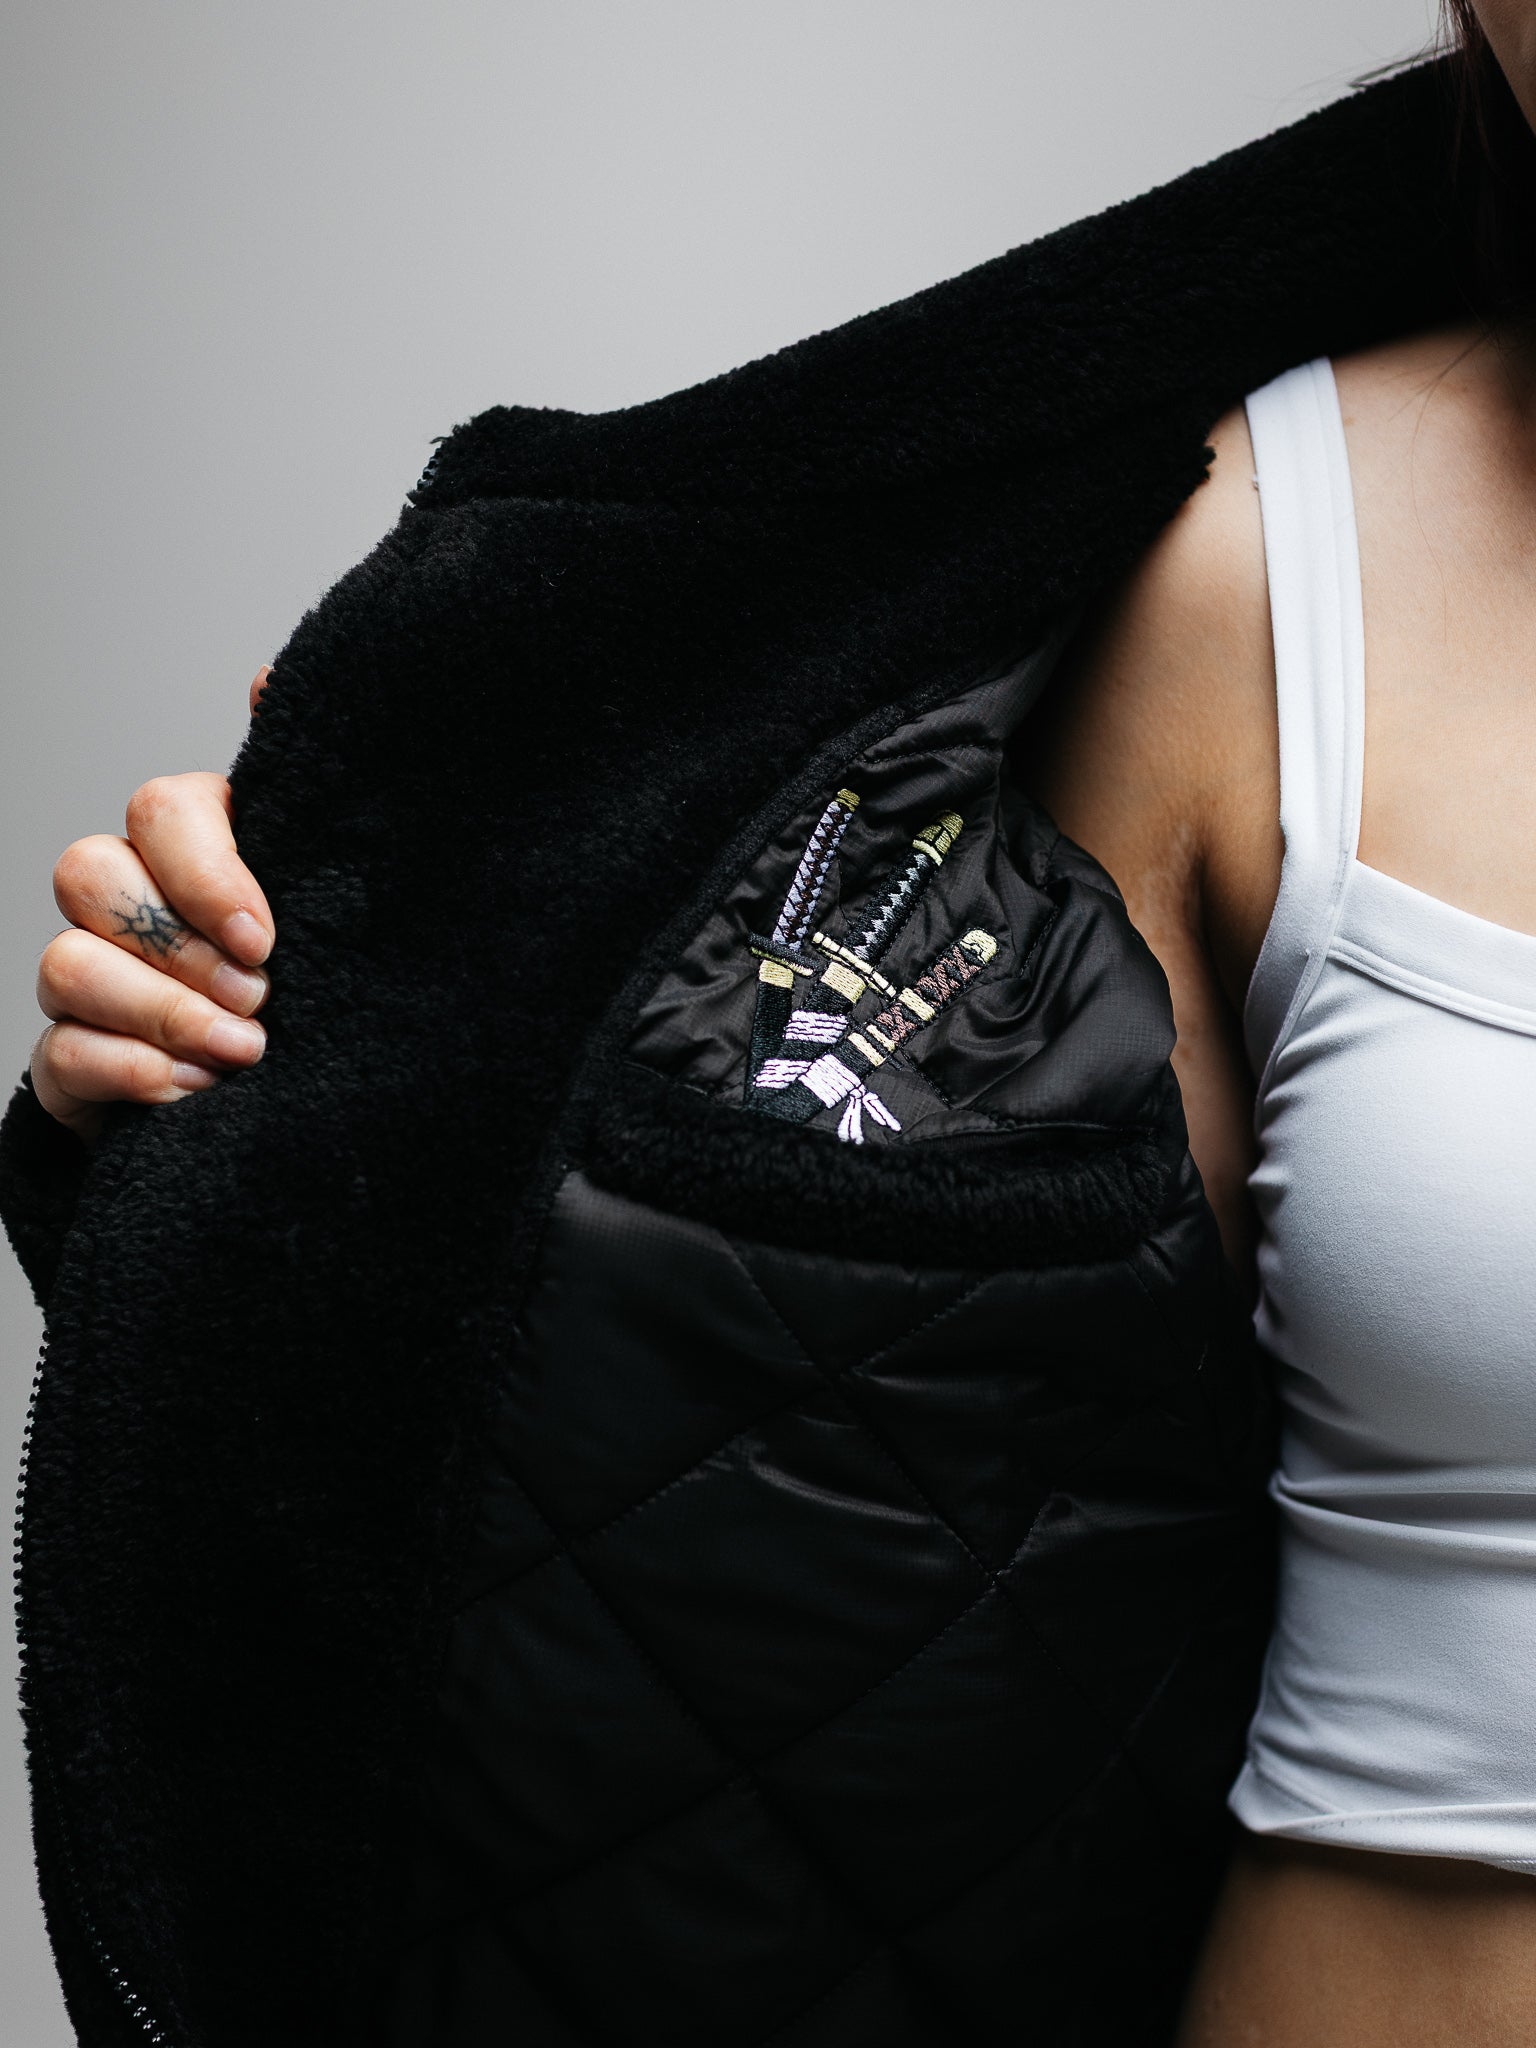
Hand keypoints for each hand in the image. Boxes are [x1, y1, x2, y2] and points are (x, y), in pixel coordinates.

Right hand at [30, 667, 276, 1145]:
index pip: (159, 809)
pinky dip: (130, 1073)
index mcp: (194, 845)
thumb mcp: (335, 882)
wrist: (321, 1090)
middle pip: (87, 874)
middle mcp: (128, 901)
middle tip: (259, 999)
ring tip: (241, 1052)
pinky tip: (197, 1091)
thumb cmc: (323, 977)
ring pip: (64, 964)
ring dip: (158, 1014)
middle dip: (175, 946)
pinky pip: (60, 1053)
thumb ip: (307, 791)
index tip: (267, 939)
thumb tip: (267, 682)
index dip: (204, 871)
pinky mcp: (76, 1058)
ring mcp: (90, 979)